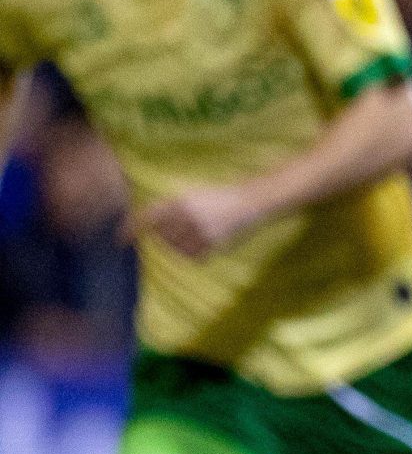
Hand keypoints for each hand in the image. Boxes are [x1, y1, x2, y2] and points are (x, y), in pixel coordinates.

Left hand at [132, 183, 263, 258]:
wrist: (250, 202)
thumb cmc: (219, 198)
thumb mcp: (192, 196)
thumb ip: (172, 208)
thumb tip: (150, 227)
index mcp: (179, 201)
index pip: (147, 218)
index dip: (130, 229)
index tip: (119, 241)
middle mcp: (187, 216)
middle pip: (161, 237)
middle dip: (165, 237)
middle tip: (182, 230)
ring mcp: (201, 232)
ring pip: (176, 249)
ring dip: (180, 246)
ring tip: (196, 235)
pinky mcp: (214, 244)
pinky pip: (193, 257)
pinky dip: (195, 254)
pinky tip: (205, 243)